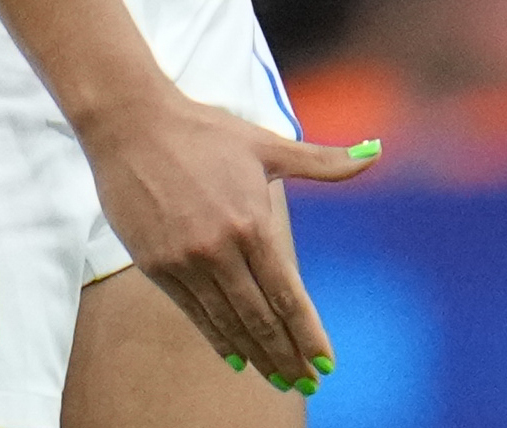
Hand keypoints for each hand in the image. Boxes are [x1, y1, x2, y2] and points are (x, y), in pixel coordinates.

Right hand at [78, 91, 376, 390]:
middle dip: (286, 355)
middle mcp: (220, 249)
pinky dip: (217, 338)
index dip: (307, 332)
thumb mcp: (267, 144)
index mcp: (252, 222)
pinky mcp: (156, 265)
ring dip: (256, 355)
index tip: (325, 362)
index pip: (287, 292)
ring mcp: (186, 261)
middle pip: (260, 318)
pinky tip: (235, 357)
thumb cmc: (204, 130)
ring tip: (278, 379)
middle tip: (307, 381)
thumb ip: (322, 160)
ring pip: (227, 322)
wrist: (132, 124)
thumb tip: (375, 151)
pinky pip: (194, 312)